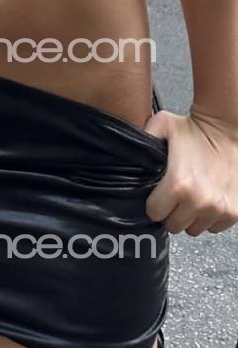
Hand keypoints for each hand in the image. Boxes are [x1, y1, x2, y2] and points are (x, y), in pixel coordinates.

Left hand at [144, 107, 237, 234]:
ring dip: (191, 217)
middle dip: (171, 213)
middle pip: (174, 225)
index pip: (154, 213)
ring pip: (195, 229)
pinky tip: (206, 200)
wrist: (225, 129)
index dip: (153, 204)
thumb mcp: (160, 125)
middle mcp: (199, 202)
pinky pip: (215, 228)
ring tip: (191, 197)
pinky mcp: (234, 213)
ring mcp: (219, 210)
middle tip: (174, 197)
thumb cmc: (194, 128)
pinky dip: (209, 218)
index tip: (156, 196)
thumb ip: (142, 140)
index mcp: (178, 185)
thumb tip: (128, 154)